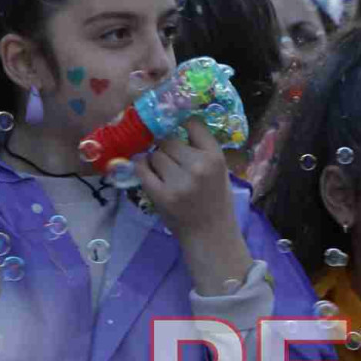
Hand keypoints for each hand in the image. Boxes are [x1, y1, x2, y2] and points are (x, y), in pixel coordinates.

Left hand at [135, 118, 247, 292]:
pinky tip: (147, 172)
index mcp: (215, 158)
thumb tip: (172, 126)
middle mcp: (198, 166)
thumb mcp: (219, 172)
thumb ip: (201, 151)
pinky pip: (142, 169)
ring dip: (155, 161)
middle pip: (168, 141)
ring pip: (154, 155)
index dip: (182, 126)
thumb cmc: (215, 202)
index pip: (193, 124)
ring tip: (164, 173)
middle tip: (172, 163)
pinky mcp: (161, 195)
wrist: (211, 236)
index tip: (178, 132)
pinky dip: (141, 168)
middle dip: (167, 149)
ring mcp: (179, 181)